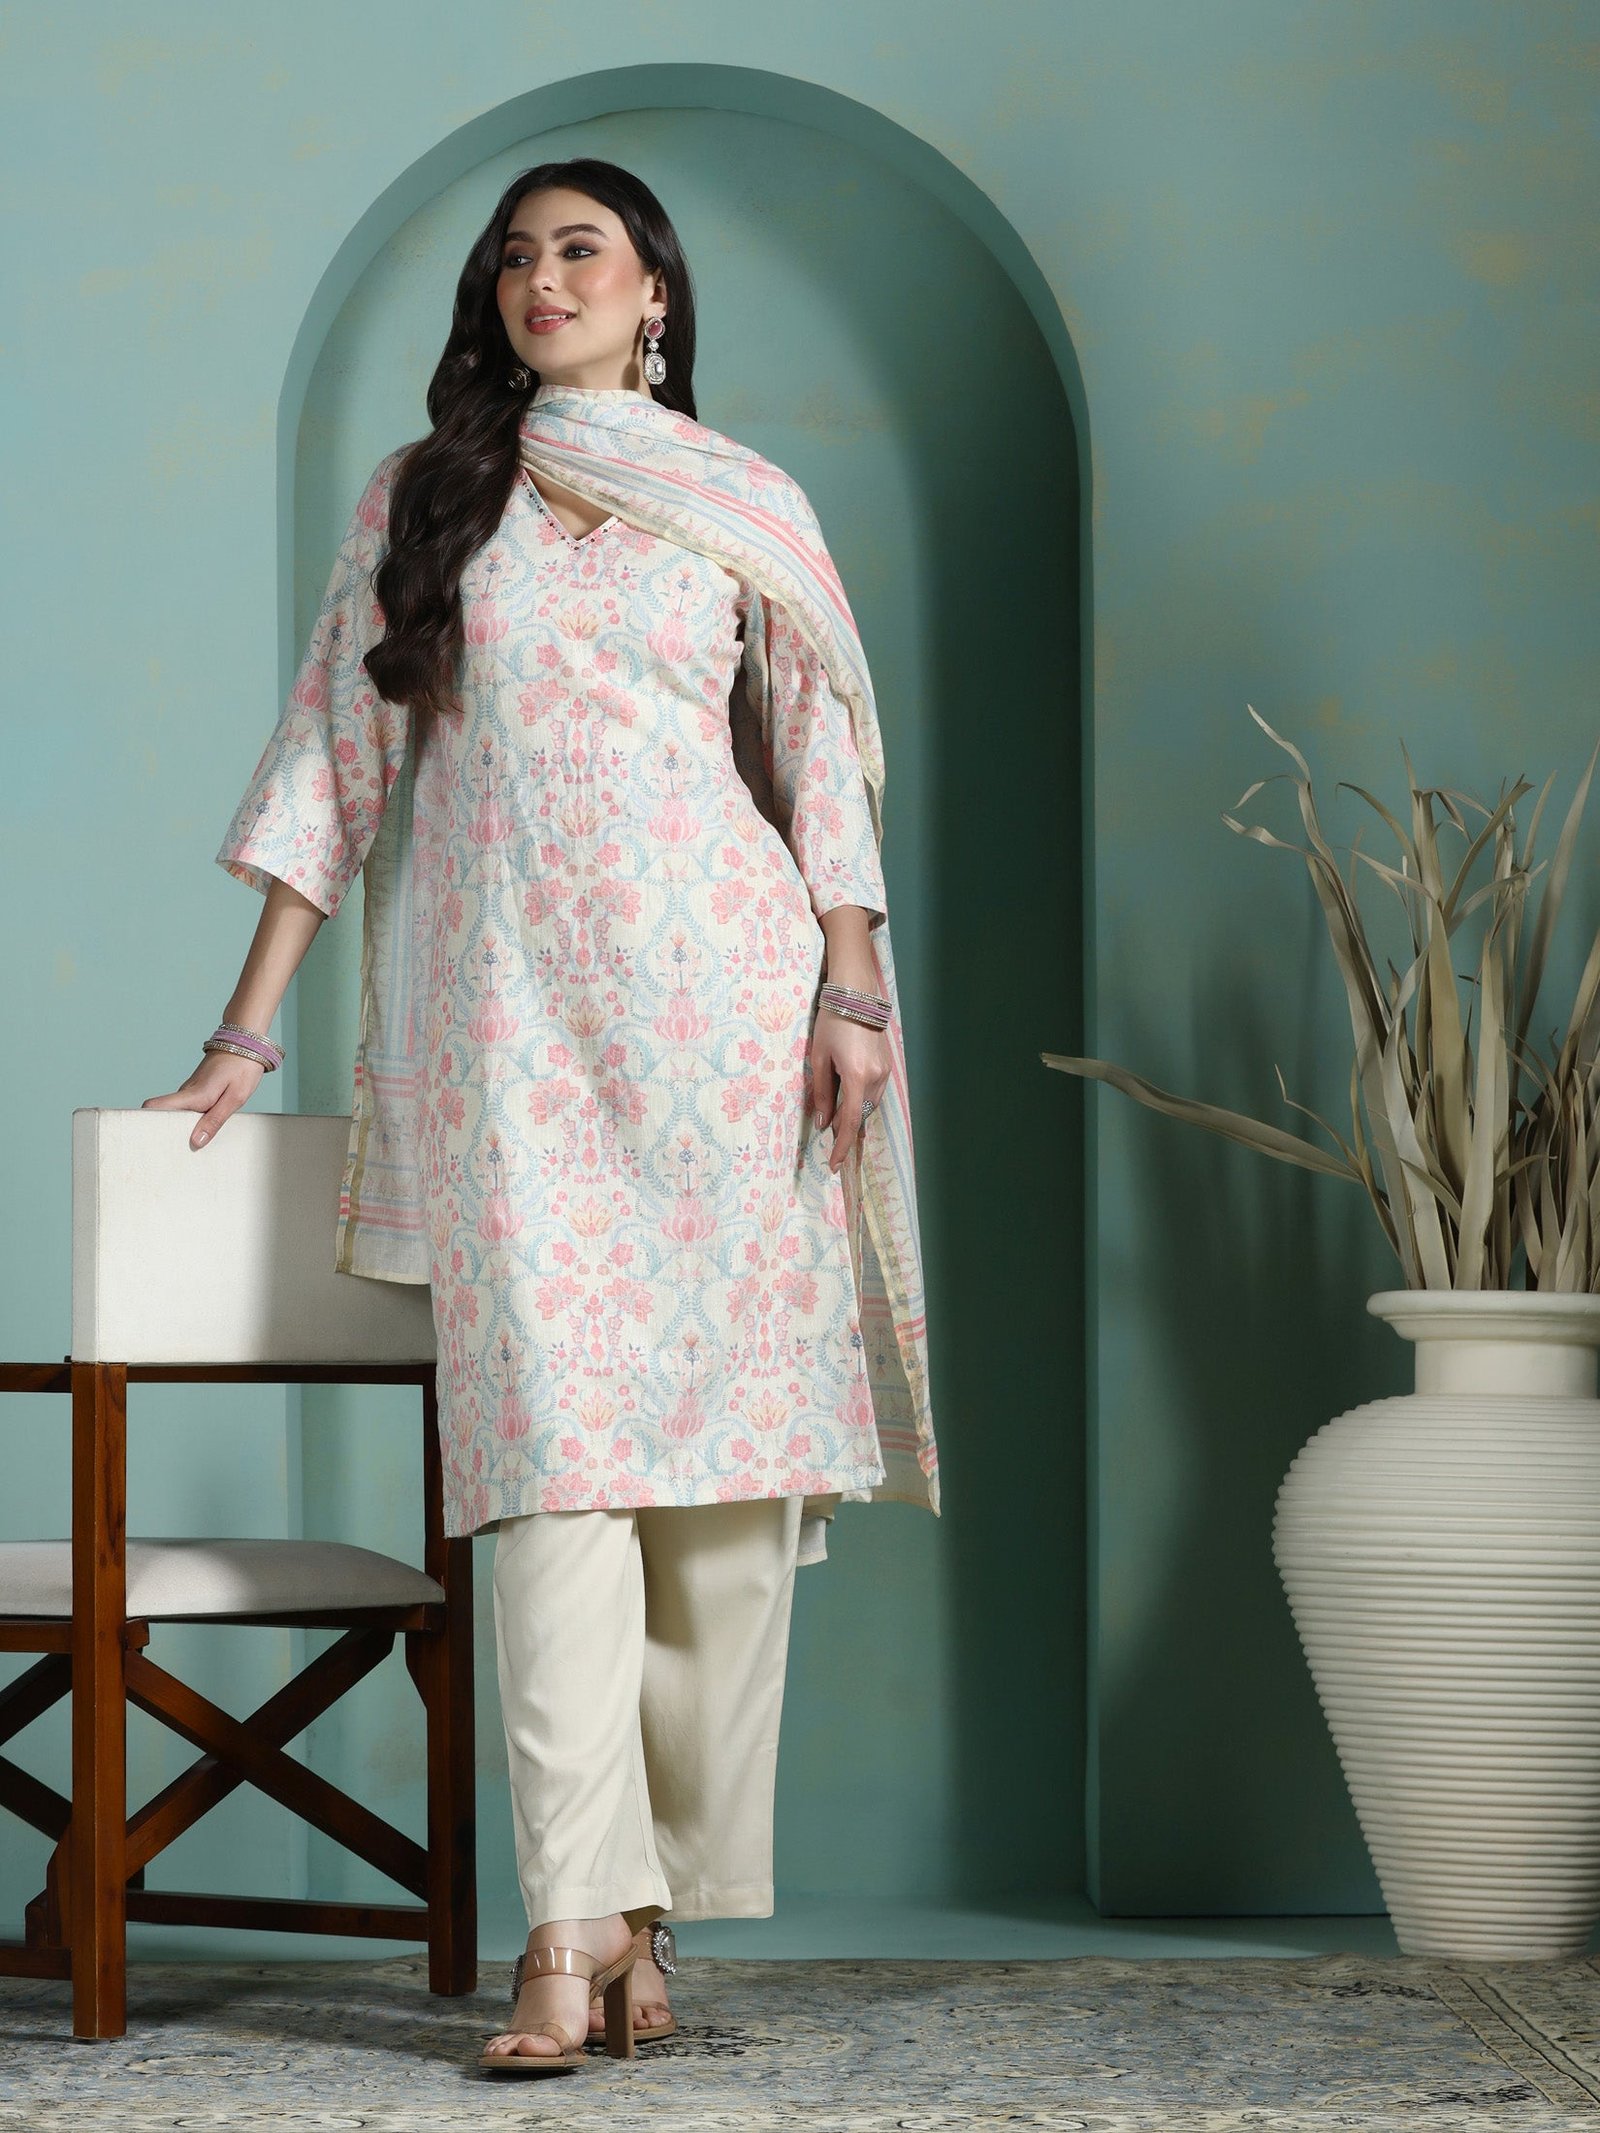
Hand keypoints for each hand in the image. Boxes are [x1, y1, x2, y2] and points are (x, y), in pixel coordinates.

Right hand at [142, 1051, 264, 1151]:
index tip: (151, 1140)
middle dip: (164, 1132)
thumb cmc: (243, 1069)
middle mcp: (186, 1092)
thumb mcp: (235, 1099)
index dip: (146, 1121)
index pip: (154, 1106)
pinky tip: (201, 1129)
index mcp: (192, 1095)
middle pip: (161, 1113)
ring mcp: (190, 1091)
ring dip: (179, 1127)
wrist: (247, 1044)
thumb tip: (195, 1142)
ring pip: (175, 1112)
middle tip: (176, 1151)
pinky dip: (190, 1120)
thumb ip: (214, 1121)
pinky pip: (187, 1108)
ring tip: (190, 1146)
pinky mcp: (197, 1090)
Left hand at [809, 1009, 889, 1173]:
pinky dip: (863, 1101)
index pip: (849, 1121)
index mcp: (856, 1076)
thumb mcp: (819, 1058)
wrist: (856, 994)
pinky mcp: (887, 1065)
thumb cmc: (832, 1021)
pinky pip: (875, 1092)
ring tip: (839, 1124)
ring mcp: (885, 1071)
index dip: (842, 1146)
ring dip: (855, 1115)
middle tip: (831, 1143)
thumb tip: (824, 1122)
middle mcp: (876, 1076)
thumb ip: (822, 1092)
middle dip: (847, 1131)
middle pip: (861, 1115)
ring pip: (870, 1105)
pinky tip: (851, 1102)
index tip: (835, 1164)